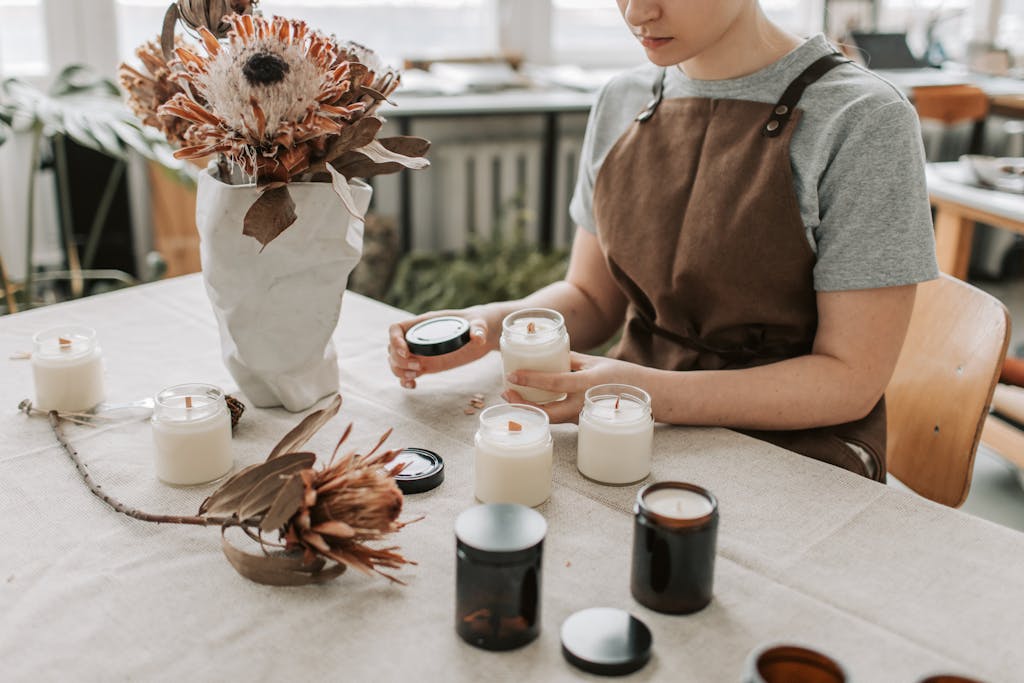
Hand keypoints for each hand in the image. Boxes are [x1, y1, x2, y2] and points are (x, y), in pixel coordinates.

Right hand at [388, 306, 494, 388]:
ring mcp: (420, 352)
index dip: (395, 340)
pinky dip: (405, 381)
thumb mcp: (479, 324)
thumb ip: (478, 330)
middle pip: (392, 348)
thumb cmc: (477, 323)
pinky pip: (407, 373)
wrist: (481, 333)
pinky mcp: (426, 364)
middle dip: (399, 361)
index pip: (396, 328)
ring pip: (396, 362)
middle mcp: (418, 338)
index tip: (405, 352)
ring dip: (399, 371)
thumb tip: (478, 338)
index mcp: (424, 324)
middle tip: (419, 367)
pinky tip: (413, 385)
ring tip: (415, 376)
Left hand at [502, 352, 639, 422]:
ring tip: (514, 396)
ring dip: (531, 409)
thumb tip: (547, 356)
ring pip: (552, 418)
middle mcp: (585, 403)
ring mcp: (584, 417)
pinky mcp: (583, 423)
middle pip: (548, 412)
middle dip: (523, 405)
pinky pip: (560, 419)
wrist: (651, 397)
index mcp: (589, 383)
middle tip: (506, 392)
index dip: (531, 380)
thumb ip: (571, 360)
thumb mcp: (596, 362)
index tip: (512, 375)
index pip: (555, 383)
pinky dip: (544, 412)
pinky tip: (532, 404)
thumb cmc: (623, 376)